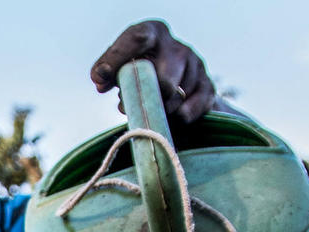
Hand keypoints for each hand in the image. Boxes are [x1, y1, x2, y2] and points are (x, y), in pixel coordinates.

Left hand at [90, 20, 216, 123]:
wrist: (180, 87)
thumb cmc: (143, 75)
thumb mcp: (123, 69)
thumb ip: (109, 73)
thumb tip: (100, 78)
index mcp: (154, 33)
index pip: (137, 38)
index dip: (117, 58)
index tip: (100, 77)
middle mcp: (178, 47)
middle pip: (162, 79)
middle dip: (143, 98)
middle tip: (125, 107)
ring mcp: (197, 66)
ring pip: (174, 99)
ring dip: (156, 112)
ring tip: (148, 110)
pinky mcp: (208, 88)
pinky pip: (187, 112)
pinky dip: (173, 120)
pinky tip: (166, 116)